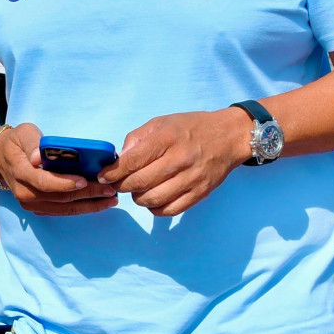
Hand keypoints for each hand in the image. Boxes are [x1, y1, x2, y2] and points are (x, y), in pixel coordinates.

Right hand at [0, 124, 116, 217]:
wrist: (2, 157)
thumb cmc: (17, 142)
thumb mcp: (23, 133)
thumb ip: (32, 143)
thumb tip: (38, 157)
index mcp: (20, 172)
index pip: (44, 182)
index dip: (65, 183)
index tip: (85, 180)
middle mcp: (25, 193)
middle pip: (60, 198)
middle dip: (88, 195)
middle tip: (110, 190)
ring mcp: (31, 204)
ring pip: (64, 209)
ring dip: (89, 206)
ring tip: (111, 199)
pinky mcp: (39, 208)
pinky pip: (62, 211)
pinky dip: (82, 208)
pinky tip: (99, 203)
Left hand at [99, 109, 248, 216]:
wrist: (229, 136)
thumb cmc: (192, 128)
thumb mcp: (162, 122)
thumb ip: (137, 138)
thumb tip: (119, 160)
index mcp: (168, 138)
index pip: (132, 161)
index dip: (113, 173)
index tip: (104, 177)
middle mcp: (180, 158)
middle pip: (139, 183)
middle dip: (122, 186)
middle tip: (119, 184)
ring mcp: (192, 178)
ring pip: (152, 199)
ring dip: (138, 199)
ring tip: (138, 190)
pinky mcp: (200, 193)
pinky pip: (170, 210)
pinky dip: (155, 208)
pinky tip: (154, 199)